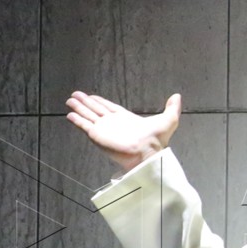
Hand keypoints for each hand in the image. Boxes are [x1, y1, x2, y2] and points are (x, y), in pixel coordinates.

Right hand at [65, 91, 180, 173]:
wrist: (147, 152)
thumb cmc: (157, 139)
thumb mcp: (168, 120)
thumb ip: (171, 107)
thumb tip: (177, 96)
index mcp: (125, 119)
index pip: (109, 108)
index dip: (100, 102)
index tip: (91, 96)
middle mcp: (112, 123)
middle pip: (95, 110)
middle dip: (85, 102)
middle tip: (75, 95)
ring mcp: (104, 129)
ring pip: (88, 115)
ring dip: (79, 108)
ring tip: (69, 100)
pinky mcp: (97, 136)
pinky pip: (84, 126)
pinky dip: (77, 120)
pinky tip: (69, 114)